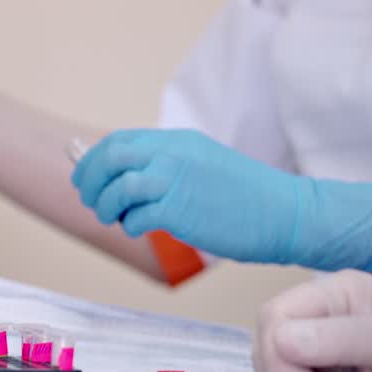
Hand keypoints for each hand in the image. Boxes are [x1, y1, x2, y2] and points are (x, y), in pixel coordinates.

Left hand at [70, 129, 371, 270]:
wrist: (286, 213)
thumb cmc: (243, 196)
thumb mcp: (200, 164)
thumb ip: (164, 164)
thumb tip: (120, 177)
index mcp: (176, 141)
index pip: (117, 141)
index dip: (92, 161)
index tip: (85, 181)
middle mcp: (173, 155)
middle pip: (109, 158)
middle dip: (90, 181)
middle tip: (92, 201)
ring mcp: (177, 181)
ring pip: (118, 187)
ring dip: (105, 206)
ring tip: (115, 219)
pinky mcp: (182, 211)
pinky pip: (137, 216)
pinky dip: (130, 225)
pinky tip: (141, 229)